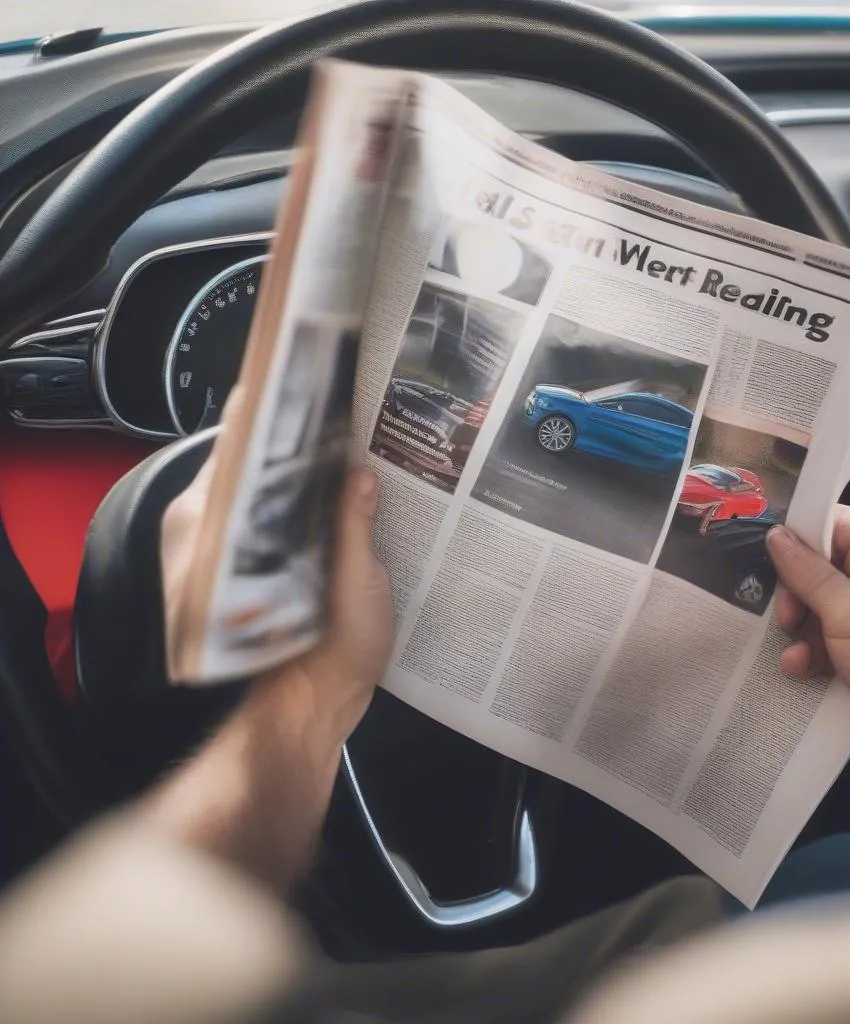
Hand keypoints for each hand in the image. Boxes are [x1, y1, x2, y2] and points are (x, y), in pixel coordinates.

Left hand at [162, 390, 392, 746]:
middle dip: (285, 427)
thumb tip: (361, 475)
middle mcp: (218, 533)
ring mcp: (236, 547)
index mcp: (224, 533)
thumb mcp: (355, 588)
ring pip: (259, 482)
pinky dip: (297, 488)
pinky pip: (273, 507)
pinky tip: (335, 477)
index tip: (294, 372)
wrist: (314, 704)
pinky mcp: (258, 559)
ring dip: (293, 457)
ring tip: (338, 424)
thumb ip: (355, 528)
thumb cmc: (330, 654)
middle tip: (332, 393)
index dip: (262, 409)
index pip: (234, 449)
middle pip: (246, 459)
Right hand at [766, 507, 849, 769]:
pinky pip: (817, 641)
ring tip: (796, 655)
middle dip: (790, 594)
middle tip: (787, 619)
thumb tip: (776, 534)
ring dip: (795, 632)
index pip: (825, 520)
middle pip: (809, 566)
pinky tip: (800, 671)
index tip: (767, 562)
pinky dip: (806, 654)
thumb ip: (808, 573)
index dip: (793, 537)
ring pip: (808, 607)